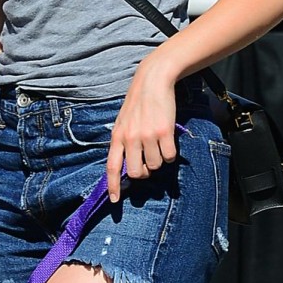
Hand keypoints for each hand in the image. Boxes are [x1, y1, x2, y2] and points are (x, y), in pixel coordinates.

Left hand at [106, 58, 177, 204]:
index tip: (115, 200)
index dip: (113, 186)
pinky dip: (170, 154)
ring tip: (158, 143)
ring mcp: (147, 136)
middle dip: (145, 172)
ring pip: (156, 166)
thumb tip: (127, 166)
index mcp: (117, 137)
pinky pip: (169, 156)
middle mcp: (130, 139)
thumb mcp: (123, 123)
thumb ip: (123, 143)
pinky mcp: (164, 132)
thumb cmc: (138, 104)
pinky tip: (168, 141)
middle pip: (137, 173)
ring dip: (159, 160)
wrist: (152, 81)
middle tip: (149, 161)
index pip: (112, 167)